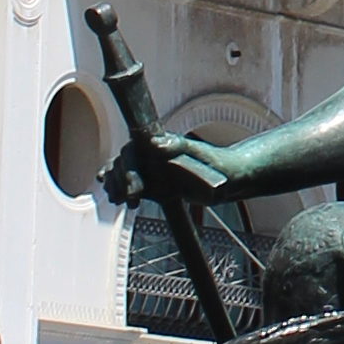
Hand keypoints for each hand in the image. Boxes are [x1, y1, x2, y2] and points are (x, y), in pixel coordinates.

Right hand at [103, 128, 236, 219]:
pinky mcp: (156, 185)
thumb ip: (178, 147)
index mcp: (163, 143)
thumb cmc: (218, 165)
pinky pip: (133, 186)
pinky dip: (120, 189)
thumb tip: (154, 144)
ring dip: (116, 184)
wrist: (229, 180)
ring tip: (116, 199)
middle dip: (119, 180)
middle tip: (124, 199)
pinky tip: (114, 196)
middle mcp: (154, 154)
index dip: (127, 168)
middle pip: (126, 163)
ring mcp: (154, 169)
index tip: (132, 190)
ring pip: (125, 173)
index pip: (135, 152)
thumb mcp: (201, 154)